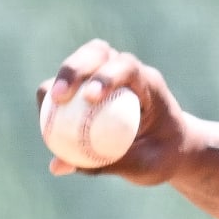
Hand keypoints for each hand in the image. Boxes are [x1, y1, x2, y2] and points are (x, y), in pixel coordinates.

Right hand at [36, 39, 197, 184]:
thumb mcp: (147, 165)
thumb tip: (60, 166)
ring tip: (48, 101)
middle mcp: (128, 72)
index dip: (106, 76)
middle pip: (97, 53)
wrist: (173, 148)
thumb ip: (109, 163)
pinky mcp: (92, 86)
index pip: (128, 67)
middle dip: (74, 69)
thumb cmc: (165, 155)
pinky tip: (45, 118)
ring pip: (79, 61)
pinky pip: (68, 86)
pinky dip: (55, 97)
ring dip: (61, 78)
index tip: (90, 97)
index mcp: (149, 84)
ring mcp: (108, 75)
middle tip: (59, 96)